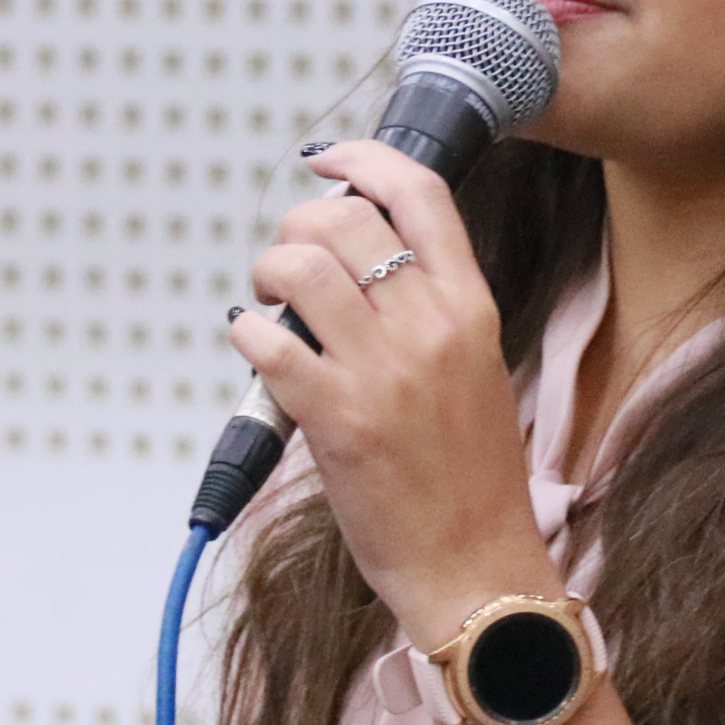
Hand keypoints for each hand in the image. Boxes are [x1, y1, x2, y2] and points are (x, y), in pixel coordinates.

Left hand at [226, 141, 563, 651]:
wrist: (475, 566)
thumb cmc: (469, 480)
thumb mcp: (474, 372)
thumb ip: (427, 312)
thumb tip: (354, 263)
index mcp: (471, 308)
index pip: (421, 194)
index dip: (364, 159)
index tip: (327, 161)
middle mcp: (430, 327)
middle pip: (345, 219)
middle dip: (297, 230)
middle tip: (288, 266)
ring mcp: (383, 371)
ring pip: (299, 267)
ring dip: (267, 276)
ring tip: (269, 307)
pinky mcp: (337, 419)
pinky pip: (268, 341)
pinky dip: (249, 335)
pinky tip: (258, 351)